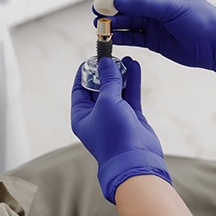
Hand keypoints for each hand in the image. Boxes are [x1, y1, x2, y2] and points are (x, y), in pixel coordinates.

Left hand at [71, 56, 170, 202]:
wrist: (136, 160)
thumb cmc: (114, 135)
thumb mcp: (107, 102)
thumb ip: (108, 80)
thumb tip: (106, 62)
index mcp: (81, 116)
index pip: (79, 89)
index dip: (84, 72)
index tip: (92, 58)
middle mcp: (96, 115)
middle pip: (98, 87)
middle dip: (105, 71)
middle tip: (111, 55)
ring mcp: (114, 116)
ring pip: (116, 89)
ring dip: (120, 74)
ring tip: (126, 58)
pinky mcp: (131, 117)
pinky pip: (130, 94)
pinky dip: (132, 81)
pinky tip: (135, 66)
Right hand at [103, 0, 215, 78]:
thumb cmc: (201, 20)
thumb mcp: (170, 7)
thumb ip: (142, 4)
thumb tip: (117, 0)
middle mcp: (155, 5)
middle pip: (126, 4)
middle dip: (111, 8)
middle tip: (98, 13)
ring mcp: (153, 23)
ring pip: (126, 21)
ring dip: (112, 23)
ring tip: (100, 27)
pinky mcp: (153, 40)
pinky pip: (132, 36)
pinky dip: (120, 37)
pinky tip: (110, 38)